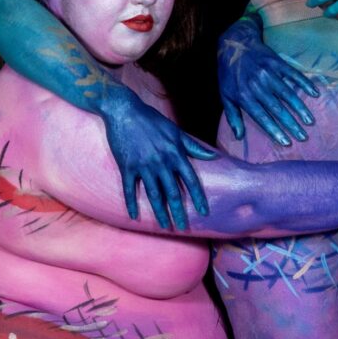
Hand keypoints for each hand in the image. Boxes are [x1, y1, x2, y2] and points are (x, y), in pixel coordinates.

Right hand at [97, 84, 216, 229]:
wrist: (124, 110)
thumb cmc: (151, 120)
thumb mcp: (175, 131)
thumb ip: (193, 146)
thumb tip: (213, 156)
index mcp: (175, 154)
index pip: (191, 180)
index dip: (198, 197)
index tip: (204, 212)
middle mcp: (161, 162)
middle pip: (173, 192)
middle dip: (179, 212)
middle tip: (183, 228)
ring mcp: (143, 165)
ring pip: (153, 194)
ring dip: (159, 212)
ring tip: (164, 226)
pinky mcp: (127, 166)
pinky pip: (130, 189)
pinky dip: (131, 203)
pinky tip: (134, 216)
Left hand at [218, 21, 319, 145]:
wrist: (234, 43)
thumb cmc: (229, 73)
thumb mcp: (225, 95)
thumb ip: (233, 116)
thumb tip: (239, 137)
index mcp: (244, 96)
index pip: (262, 117)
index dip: (275, 130)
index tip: (286, 142)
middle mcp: (257, 85)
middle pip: (277, 109)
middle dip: (291, 124)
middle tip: (303, 136)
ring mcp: (268, 73)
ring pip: (287, 94)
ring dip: (300, 108)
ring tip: (310, 121)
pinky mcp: (277, 62)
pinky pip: (293, 74)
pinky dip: (304, 83)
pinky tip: (314, 93)